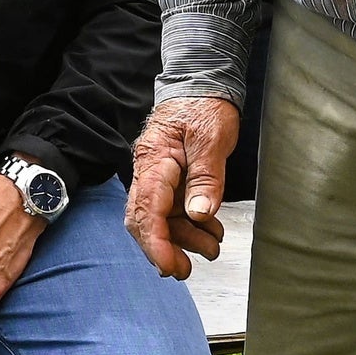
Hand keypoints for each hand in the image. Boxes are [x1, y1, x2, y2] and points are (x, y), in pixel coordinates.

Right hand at [126, 97, 240, 278]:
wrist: (202, 84)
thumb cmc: (205, 106)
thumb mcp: (212, 140)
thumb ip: (205, 178)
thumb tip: (198, 215)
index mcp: (154, 161)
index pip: (146, 210)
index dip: (156, 244)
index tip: (170, 266)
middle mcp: (149, 172)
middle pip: (144, 220)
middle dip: (162, 249)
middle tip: (185, 270)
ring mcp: (158, 177)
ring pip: (160, 219)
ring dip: (182, 239)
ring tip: (212, 247)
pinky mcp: (169, 180)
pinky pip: (171, 210)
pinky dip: (189, 226)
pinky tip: (209, 231)